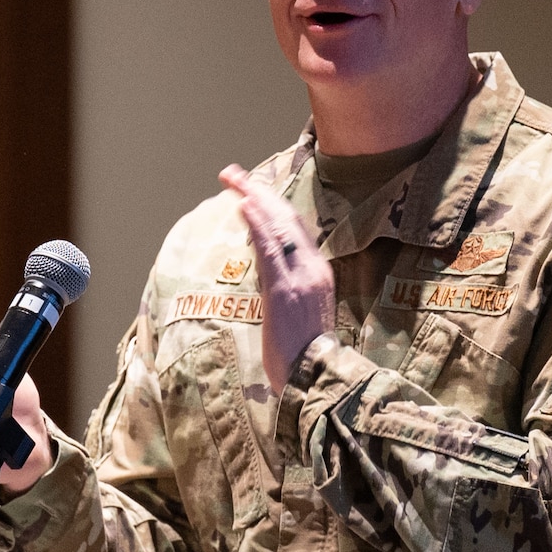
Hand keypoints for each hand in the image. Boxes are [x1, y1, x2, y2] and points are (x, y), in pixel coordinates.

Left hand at [219, 165, 334, 390]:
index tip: (251, 188)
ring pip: (278, 227)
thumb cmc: (305, 353)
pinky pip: (270, 250)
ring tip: (233, 179)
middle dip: (258, 191)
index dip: (272, 203)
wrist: (315, 378)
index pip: (295, 227)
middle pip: (286, 218)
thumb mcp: (302, 311)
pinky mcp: (284, 290)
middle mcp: (312, 268)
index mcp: (318, 272)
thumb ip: (288, 285)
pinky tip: (244, 204)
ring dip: (253, 198)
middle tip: (234, 173)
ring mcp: (300, 278)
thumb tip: (267, 268)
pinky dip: (257, 224)